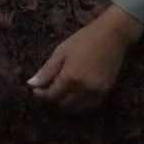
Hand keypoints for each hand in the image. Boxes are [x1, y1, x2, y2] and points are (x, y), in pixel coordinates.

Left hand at [27, 6, 143, 113]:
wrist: (112, 35)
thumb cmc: (84, 39)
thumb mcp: (61, 51)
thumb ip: (47, 70)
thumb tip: (31, 84)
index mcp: (70, 77)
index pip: (52, 95)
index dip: (41, 94)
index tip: (36, 89)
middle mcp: (84, 88)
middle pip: (64, 104)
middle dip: (54, 100)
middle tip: (48, 91)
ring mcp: (97, 91)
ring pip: (78, 108)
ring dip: (67, 104)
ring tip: (61, 94)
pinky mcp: (107, 91)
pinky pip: (91, 105)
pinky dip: (81, 104)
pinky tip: (76, 95)